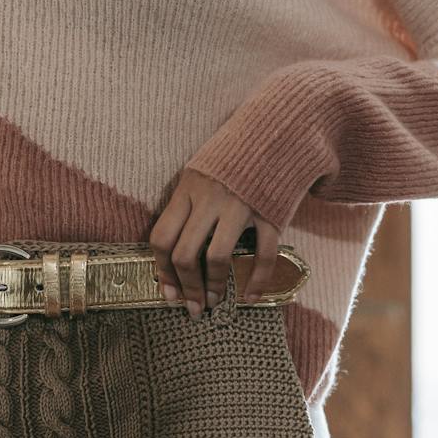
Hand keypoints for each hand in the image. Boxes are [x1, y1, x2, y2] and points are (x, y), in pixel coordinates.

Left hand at [148, 167, 282, 319]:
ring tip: (214, 301)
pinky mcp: (269, 212)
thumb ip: (187, 205)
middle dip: (186, 287)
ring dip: (212, 287)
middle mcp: (210, 198)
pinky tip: (251, 297)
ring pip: (216, 258)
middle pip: (184, 253)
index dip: (162, 270)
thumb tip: (172, 252)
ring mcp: (240, 206)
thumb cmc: (233, 157)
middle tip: (192, 306)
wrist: (276, 130)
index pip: (162, 237)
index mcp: (188, 188)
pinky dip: (256, 281)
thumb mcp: (199, 172)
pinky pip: (262, 255)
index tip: (167, 292)